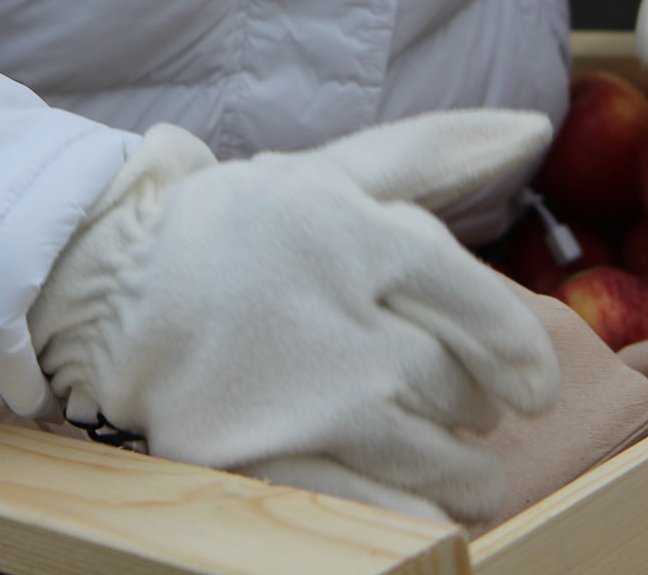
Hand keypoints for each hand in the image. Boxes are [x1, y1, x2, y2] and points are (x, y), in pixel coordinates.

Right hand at [27, 111, 560, 522]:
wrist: (110, 285)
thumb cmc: (240, 224)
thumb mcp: (334, 172)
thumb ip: (435, 151)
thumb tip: (535, 127)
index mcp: (356, 238)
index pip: (478, 306)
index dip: (521, 353)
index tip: (537, 387)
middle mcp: (336, 321)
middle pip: (455, 385)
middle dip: (479, 407)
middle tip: (477, 413)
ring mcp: (298, 399)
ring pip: (426, 455)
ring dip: (466, 477)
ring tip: (472, 480)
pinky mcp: (259, 461)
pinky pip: (370, 509)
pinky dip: (413, 520)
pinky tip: (425, 515)